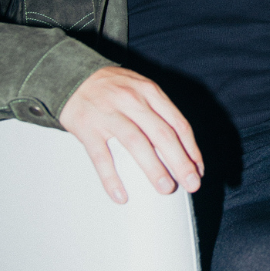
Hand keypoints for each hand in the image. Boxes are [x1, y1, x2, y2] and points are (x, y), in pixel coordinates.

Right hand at [59, 66, 203, 204]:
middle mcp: (132, 100)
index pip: (177, 123)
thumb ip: (158, 111)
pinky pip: (101, 157)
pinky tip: (121, 195)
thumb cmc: (113, 87)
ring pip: (136, 143)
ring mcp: (108, 114)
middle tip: (191, 184)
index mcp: (150, 91)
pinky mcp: (87, 128)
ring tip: (166, 188)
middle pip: (162, 134)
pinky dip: (111, 178)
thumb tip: (180, 148)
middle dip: (180, 162)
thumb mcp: (140, 88)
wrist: (71, 74)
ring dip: (154, 169)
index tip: (198, 169)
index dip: (191, 149)